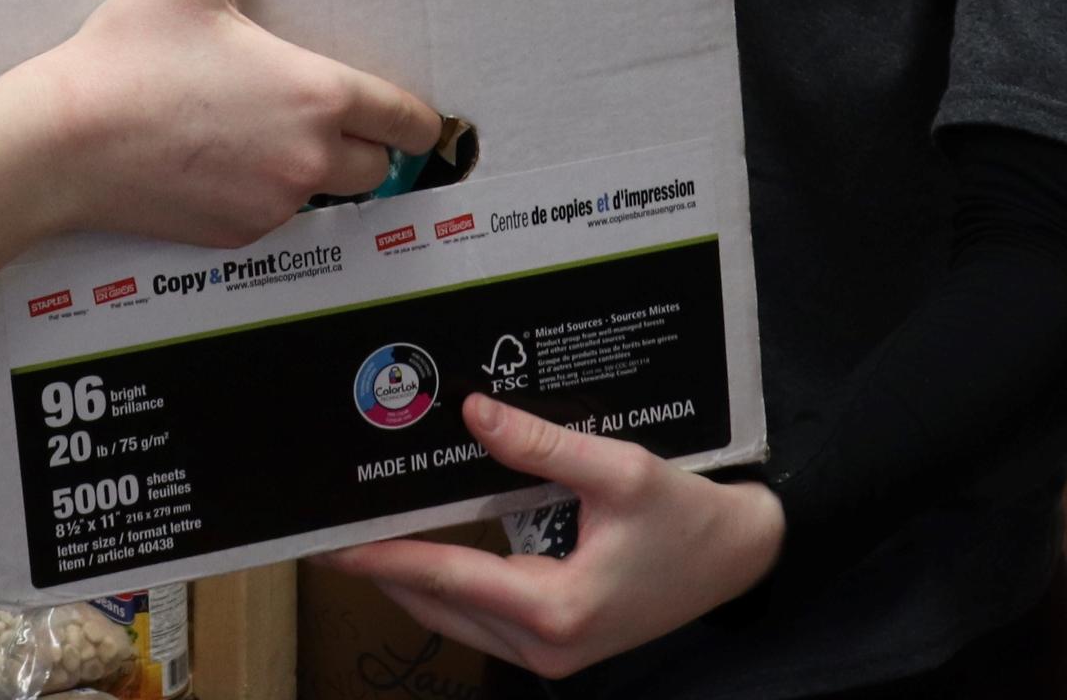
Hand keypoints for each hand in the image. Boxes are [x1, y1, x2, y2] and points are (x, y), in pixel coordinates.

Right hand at [0, 0, 437, 251]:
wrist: (61, 142)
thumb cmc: (130, 52)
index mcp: (317, 94)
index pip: (407, 120)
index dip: (417, 116)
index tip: (412, 111)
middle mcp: (309, 160)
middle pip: (377, 167)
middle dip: (364, 143)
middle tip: (327, 112)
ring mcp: (274, 206)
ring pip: (325, 193)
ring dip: (315, 169)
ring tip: (268, 131)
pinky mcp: (236, 237)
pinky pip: (275, 216)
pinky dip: (264, 193)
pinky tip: (220, 160)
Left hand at [330, 397, 786, 678]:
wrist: (740, 561)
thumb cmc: (688, 517)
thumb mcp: (620, 470)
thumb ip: (542, 445)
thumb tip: (472, 412)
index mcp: (555, 609)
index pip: (443, 576)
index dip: (378, 556)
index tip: (326, 541)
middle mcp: (543, 647)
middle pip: (434, 603)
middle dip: (379, 565)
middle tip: (326, 528)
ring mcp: (548, 655)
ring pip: (451, 615)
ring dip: (408, 577)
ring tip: (360, 532)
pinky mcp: (554, 647)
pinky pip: (478, 617)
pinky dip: (444, 584)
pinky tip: (421, 547)